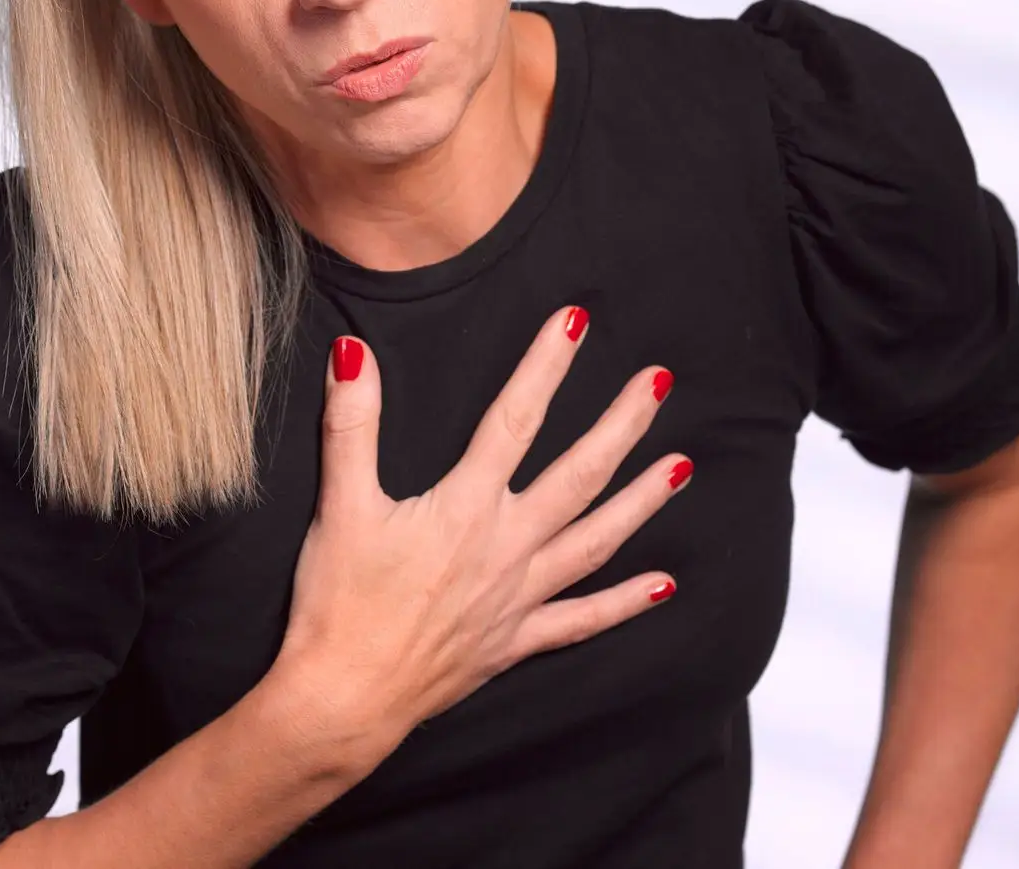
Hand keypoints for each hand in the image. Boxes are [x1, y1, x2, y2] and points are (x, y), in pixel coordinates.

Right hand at [272, 305, 688, 751]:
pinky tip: (664, 586)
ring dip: (642, 502)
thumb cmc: (336, 602)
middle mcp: (507, 547)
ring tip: (682, 467)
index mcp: (466, 507)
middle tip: (660, 383)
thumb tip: (354, 353)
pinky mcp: (514, 641)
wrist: (343, 698)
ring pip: (596, 541)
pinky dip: (624, 603)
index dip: (546, 365)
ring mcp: (518, 597)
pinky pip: (581, 620)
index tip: (576, 320)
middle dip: (623, 425)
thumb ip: (352, 424)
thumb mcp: (339, 505)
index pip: (516, 419)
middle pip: (580, 475)